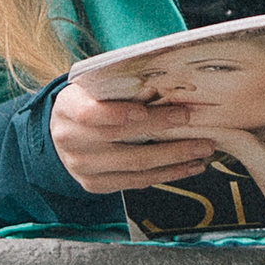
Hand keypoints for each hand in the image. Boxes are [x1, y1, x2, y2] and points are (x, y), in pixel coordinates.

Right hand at [49, 74, 212, 193]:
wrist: (62, 134)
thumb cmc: (87, 102)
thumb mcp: (91, 87)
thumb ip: (118, 85)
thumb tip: (166, 80)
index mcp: (68, 110)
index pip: (91, 114)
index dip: (118, 113)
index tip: (145, 109)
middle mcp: (73, 142)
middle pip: (121, 138)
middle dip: (161, 128)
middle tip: (191, 119)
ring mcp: (84, 167)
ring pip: (136, 164)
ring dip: (174, 157)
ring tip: (202, 148)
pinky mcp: (97, 185)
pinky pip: (137, 181)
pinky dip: (167, 173)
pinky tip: (188, 166)